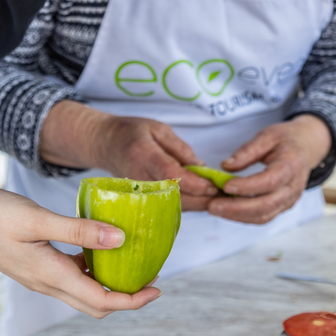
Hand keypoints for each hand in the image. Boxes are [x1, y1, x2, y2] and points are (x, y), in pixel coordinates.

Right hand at [0, 188, 161, 318]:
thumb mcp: (37, 218)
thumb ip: (79, 230)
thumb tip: (120, 239)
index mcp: (52, 276)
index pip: (102, 301)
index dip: (134, 300)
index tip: (157, 289)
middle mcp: (48, 284)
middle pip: (96, 305)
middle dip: (128, 298)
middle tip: (152, 281)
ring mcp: (41, 278)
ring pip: (84, 294)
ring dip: (111, 286)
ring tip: (134, 266)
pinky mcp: (37, 268)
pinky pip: (72, 279)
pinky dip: (93, 272)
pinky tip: (103, 251)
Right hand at [40, 101, 217, 210]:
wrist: (105, 144)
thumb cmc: (132, 132)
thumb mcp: (158, 129)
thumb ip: (180, 149)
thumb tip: (202, 168)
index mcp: (143, 155)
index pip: (170, 174)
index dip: (194, 182)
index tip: (214, 185)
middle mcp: (140, 178)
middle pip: (175, 196)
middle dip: (203, 198)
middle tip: (229, 197)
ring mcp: (140, 193)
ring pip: (174, 206)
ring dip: (200, 205)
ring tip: (223, 200)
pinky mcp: (144, 201)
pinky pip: (169, 207)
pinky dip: (190, 205)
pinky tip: (207, 201)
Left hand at [209, 114, 331, 223]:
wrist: (307, 148)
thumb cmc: (286, 140)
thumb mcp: (268, 135)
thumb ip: (248, 150)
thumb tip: (226, 165)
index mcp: (291, 166)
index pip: (269, 181)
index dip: (247, 186)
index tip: (225, 185)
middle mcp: (293, 188)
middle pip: (266, 205)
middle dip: (236, 208)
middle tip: (212, 205)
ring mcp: (289, 200)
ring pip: (263, 216)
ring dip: (237, 216)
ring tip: (214, 208)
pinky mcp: (282, 207)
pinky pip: (263, 217)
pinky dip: (243, 217)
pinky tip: (226, 210)